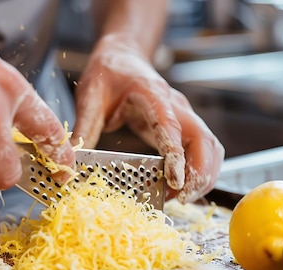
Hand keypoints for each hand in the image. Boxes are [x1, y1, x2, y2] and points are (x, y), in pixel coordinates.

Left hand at [71, 33, 224, 203]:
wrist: (123, 56)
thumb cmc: (108, 72)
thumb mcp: (90, 96)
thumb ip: (84, 127)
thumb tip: (71, 161)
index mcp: (153, 95)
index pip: (173, 127)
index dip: (177, 156)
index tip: (175, 181)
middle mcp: (176, 105)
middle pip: (204, 141)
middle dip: (200, 174)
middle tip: (180, 199)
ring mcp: (184, 116)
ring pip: (211, 147)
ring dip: (204, 176)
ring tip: (180, 198)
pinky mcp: (184, 126)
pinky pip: (205, 150)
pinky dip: (201, 171)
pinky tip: (182, 188)